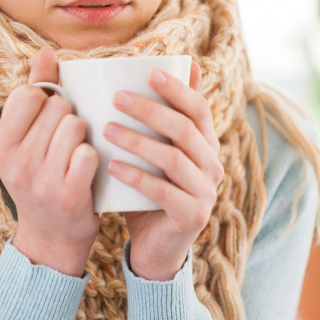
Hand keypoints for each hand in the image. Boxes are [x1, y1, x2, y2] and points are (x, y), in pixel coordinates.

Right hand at [0, 46, 100, 276]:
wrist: (52, 238)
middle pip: (59, 107)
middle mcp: (15, 161)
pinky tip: (89, 170)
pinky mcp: (67, 195)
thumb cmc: (43, 176)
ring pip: (76, 126)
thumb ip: (36, 92)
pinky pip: (89, 152)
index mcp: (1, 144)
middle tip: (67, 141)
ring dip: (85, 136)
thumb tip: (47, 51)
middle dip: (71, 116)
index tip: (52, 117)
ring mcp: (40, 179)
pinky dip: (95, 157)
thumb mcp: (27, 139)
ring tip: (77, 154)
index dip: (49, 98)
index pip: (30, 94)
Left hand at [103, 61, 223, 279]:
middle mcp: (212, 165)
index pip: (198, 108)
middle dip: (149, 110)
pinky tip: (112, 166)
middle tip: (116, 98)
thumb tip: (162, 73)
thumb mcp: (156, 153)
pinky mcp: (193, 216)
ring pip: (173, 158)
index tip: (149, 72)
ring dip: (138, 141)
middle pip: (184, 129)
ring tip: (107, 130)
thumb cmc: (151, 190)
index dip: (177, 88)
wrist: (155, 247)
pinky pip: (164, 192)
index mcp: (206, 144)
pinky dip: (137, 177)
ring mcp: (206, 192)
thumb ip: (159, 121)